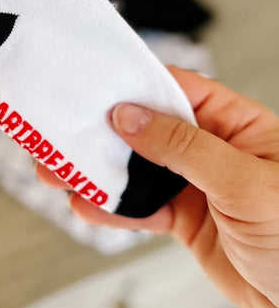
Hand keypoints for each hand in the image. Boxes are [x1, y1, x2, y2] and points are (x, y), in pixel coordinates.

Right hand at [37, 67, 278, 307]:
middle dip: (106, 133)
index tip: (98, 90)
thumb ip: (185, 148)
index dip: (138, 87)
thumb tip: (132, 117)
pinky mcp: (188, 219)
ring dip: (101, 173)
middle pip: (150, 129)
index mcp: (238, 124)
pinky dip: (114, 208)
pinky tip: (89, 204)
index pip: (180, 91)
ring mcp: (199, 185)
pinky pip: (144, 207)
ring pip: (140, 170)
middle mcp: (216, 149)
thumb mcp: (245, 183)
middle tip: (65, 132)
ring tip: (61, 170)